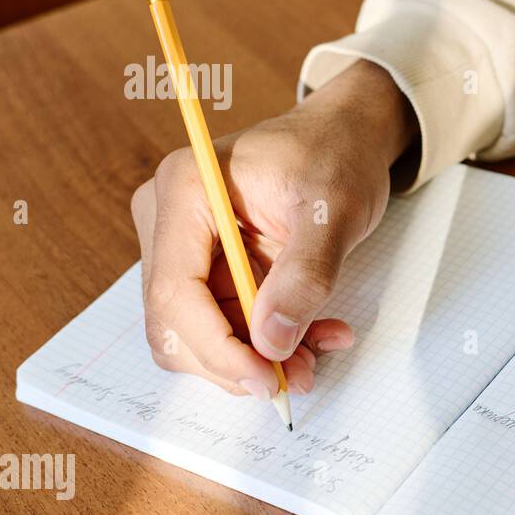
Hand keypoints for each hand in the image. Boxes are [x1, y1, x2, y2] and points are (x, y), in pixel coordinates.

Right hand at [130, 60, 414, 400]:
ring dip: (257, 358)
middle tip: (302, 376)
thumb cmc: (338, 154)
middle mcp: (168, 217)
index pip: (176, 291)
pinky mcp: (206, 266)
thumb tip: (271, 342)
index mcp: (186, 188)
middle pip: (176, 323)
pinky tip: (315, 334)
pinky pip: (224, 325)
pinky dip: (266, 342)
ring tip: (319, 350)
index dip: (217, 348)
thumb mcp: (336, 208)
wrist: (346, 135)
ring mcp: (183, 245)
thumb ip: (306, 275)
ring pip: (198, 334)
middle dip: (238, 361)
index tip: (269, 379)